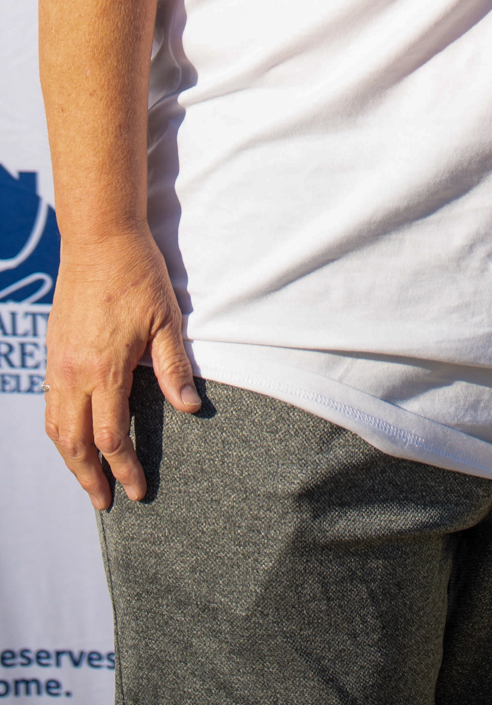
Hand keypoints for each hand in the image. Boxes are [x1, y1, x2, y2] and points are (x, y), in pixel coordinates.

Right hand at [44, 228, 200, 508]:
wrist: (98, 238)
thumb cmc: (138, 275)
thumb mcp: (167, 319)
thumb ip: (174, 367)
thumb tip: (191, 408)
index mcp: (104, 370)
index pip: (111, 437)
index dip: (124, 468)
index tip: (137, 490)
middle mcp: (73, 373)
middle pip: (74, 444)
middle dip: (89, 478)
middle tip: (106, 503)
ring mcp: (57, 363)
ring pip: (55, 428)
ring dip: (70, 459)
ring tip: (88, 480)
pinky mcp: (52, 352)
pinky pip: (50, 404)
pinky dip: (60, 431)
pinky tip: (74, 438)